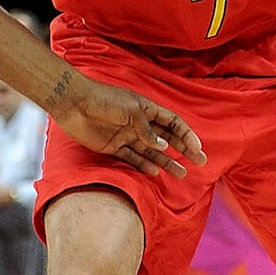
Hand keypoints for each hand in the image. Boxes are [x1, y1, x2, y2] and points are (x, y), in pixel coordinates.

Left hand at [52, 76, 204, 177]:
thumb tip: (163, 146)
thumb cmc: (104, 100)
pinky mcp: (112, 146)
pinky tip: (155, 172)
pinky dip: (144, 165)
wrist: (75, 103)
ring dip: (167, 161)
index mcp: (146, 109)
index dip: (186, 134)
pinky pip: (132, 158)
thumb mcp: (131, 111)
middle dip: (184, 150)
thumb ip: (147, 130)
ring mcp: (126, 135)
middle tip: (200, 162)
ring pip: (152, 151)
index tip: (198, 148)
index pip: (173, 123)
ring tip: (181, 174)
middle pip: (166, 138)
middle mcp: (139, 123)